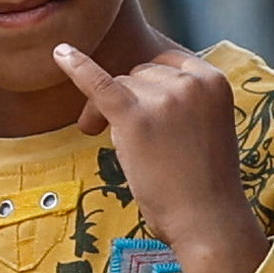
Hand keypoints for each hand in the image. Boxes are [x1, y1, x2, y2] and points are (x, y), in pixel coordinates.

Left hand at [48, 33, 268, 272]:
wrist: (208, 219)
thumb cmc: (204, 181)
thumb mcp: (206, 125)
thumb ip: (182, 100)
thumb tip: (132, 83)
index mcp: (214, 80)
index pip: (166, 63)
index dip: (148, 85)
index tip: (142, 111)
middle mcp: (192, 82)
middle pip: (140, 74)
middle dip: (128, 99)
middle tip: (120, 135)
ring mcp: (164, 97)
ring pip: (120, 85)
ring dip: (109, 111)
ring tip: (111, 141)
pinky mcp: (135, 117)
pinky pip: (99, 83)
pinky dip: (76, 67)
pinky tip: (59, 53)